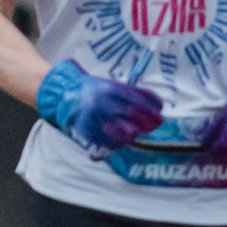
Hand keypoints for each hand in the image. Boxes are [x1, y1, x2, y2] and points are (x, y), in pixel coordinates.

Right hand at [34, 60, 164, 155]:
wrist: (64, 95)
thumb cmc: (92, 89)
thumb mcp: (110, 85)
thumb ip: (129, 93)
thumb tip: (155, 103)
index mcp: (109, 89)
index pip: (136, 97)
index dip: (151, 104)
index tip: (161, 109)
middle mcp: (103, 103)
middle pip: (132, 113)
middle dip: (148, 119)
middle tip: (158, 122)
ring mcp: (96, 118)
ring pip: (122, 129)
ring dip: (136, 131)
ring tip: (141, 131)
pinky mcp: (89, 130)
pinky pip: (108, 140)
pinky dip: (119, 141)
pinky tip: (126, 139)